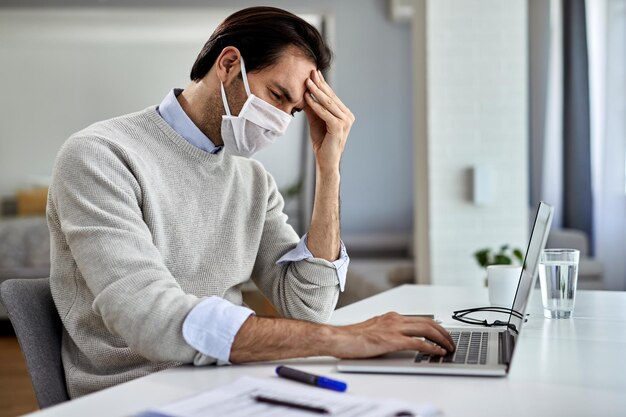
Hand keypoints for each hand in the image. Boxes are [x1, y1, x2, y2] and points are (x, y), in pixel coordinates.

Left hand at [304, 70, 354, 172]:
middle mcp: (348, 116)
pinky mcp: (339, 128)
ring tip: (307, 82)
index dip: (323, 84)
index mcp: (344, 114)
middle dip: (320, 84)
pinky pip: (325, 114)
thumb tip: (305, 93)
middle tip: (310, 72)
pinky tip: (307, 98)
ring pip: (328, 103)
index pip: (332, 96)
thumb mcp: (315, 121)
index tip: (314, 73)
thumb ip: (312, 108)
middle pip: (331, 97)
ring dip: (317, 92)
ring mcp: (345, 122)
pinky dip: (316, 105)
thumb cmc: (322, 143)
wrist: (326, 161)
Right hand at [330, 312, 455, 358]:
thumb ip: (387, 332)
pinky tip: (438, 352)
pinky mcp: (391, 340)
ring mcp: (394, 328)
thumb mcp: (373, 331)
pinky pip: (418, 343)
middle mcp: (395, 319)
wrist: (338, 338)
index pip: (420, 319)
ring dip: (441, 339)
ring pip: (427, 329)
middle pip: (428, 322)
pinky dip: (431, 347)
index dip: (435, 327)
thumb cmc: (351, 337)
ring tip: (449, 348)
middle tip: (451, 342)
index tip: (443, 334)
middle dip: (443, 332)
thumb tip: (399, 340)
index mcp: (391, 317)